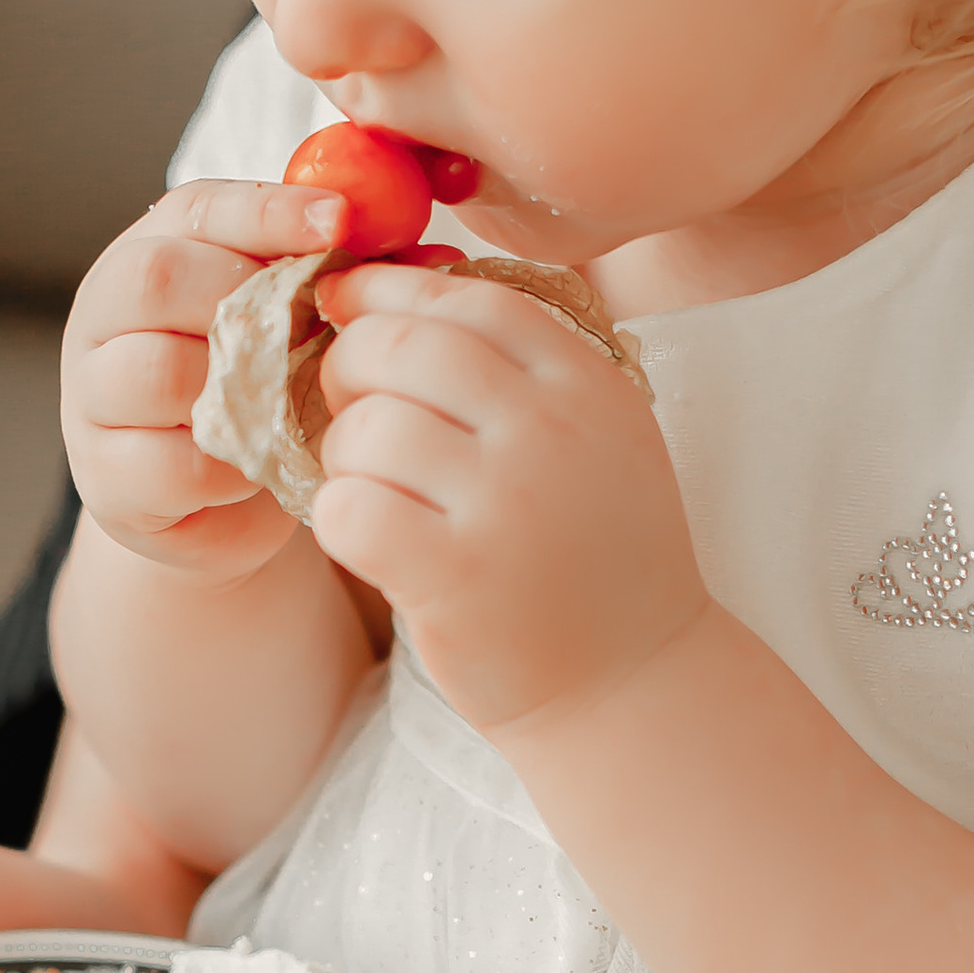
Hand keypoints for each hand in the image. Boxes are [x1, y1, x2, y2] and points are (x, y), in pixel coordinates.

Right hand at [60, 178, 344, 582]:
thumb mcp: (299, 321)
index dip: (272, 211)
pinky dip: (230, 468)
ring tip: (291, 403)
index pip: (199, 208)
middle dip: (246, 299)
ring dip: (244, 390)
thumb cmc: (264, 388)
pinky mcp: (104, 476)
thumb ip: (347, 280)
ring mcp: (92, 395)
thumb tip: (439, 257)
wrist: (211, 501)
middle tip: (313, 331)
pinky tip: (262, 466)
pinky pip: (170, 464)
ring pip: (159, 372)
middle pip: (158, 279)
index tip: (341, 222)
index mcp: (154, 250)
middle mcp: (107, 313)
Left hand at [315, 261, 704, 733]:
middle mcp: (552, 430)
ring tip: (375, 490)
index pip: (467, 300)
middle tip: (348, 409)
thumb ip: (516, 365)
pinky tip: (369, 538)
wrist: (634, 683)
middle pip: (399, 347)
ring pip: (365, 429)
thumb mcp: (591, 436)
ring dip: (344, 456)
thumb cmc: (589, 551)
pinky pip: (349, 508)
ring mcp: (507, 503)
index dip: (390, 293)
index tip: (347, 308)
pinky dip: (338, 518)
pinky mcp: (457, 577)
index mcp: (587, 382)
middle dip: (347, 368)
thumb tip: (388, 289)